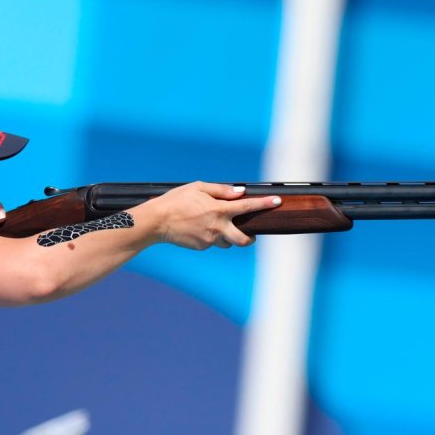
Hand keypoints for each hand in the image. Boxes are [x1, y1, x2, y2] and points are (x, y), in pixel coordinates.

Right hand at [149, 182, 280, 249]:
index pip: (248, 207)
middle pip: (244, 239)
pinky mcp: (201, 247)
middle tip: (251, 233)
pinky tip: (199, 228)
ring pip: (227, 243)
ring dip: (228, 237)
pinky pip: (212, 243)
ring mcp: (210, 240)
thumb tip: (240, 192)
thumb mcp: (199, 187)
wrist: (157, 221)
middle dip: (250, 238)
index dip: (264, 204)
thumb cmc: (176, 200)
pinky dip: (211, 237)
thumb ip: (221, 190)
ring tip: (216, 227)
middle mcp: (217, 227)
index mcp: (219, 210)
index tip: (277, 202)